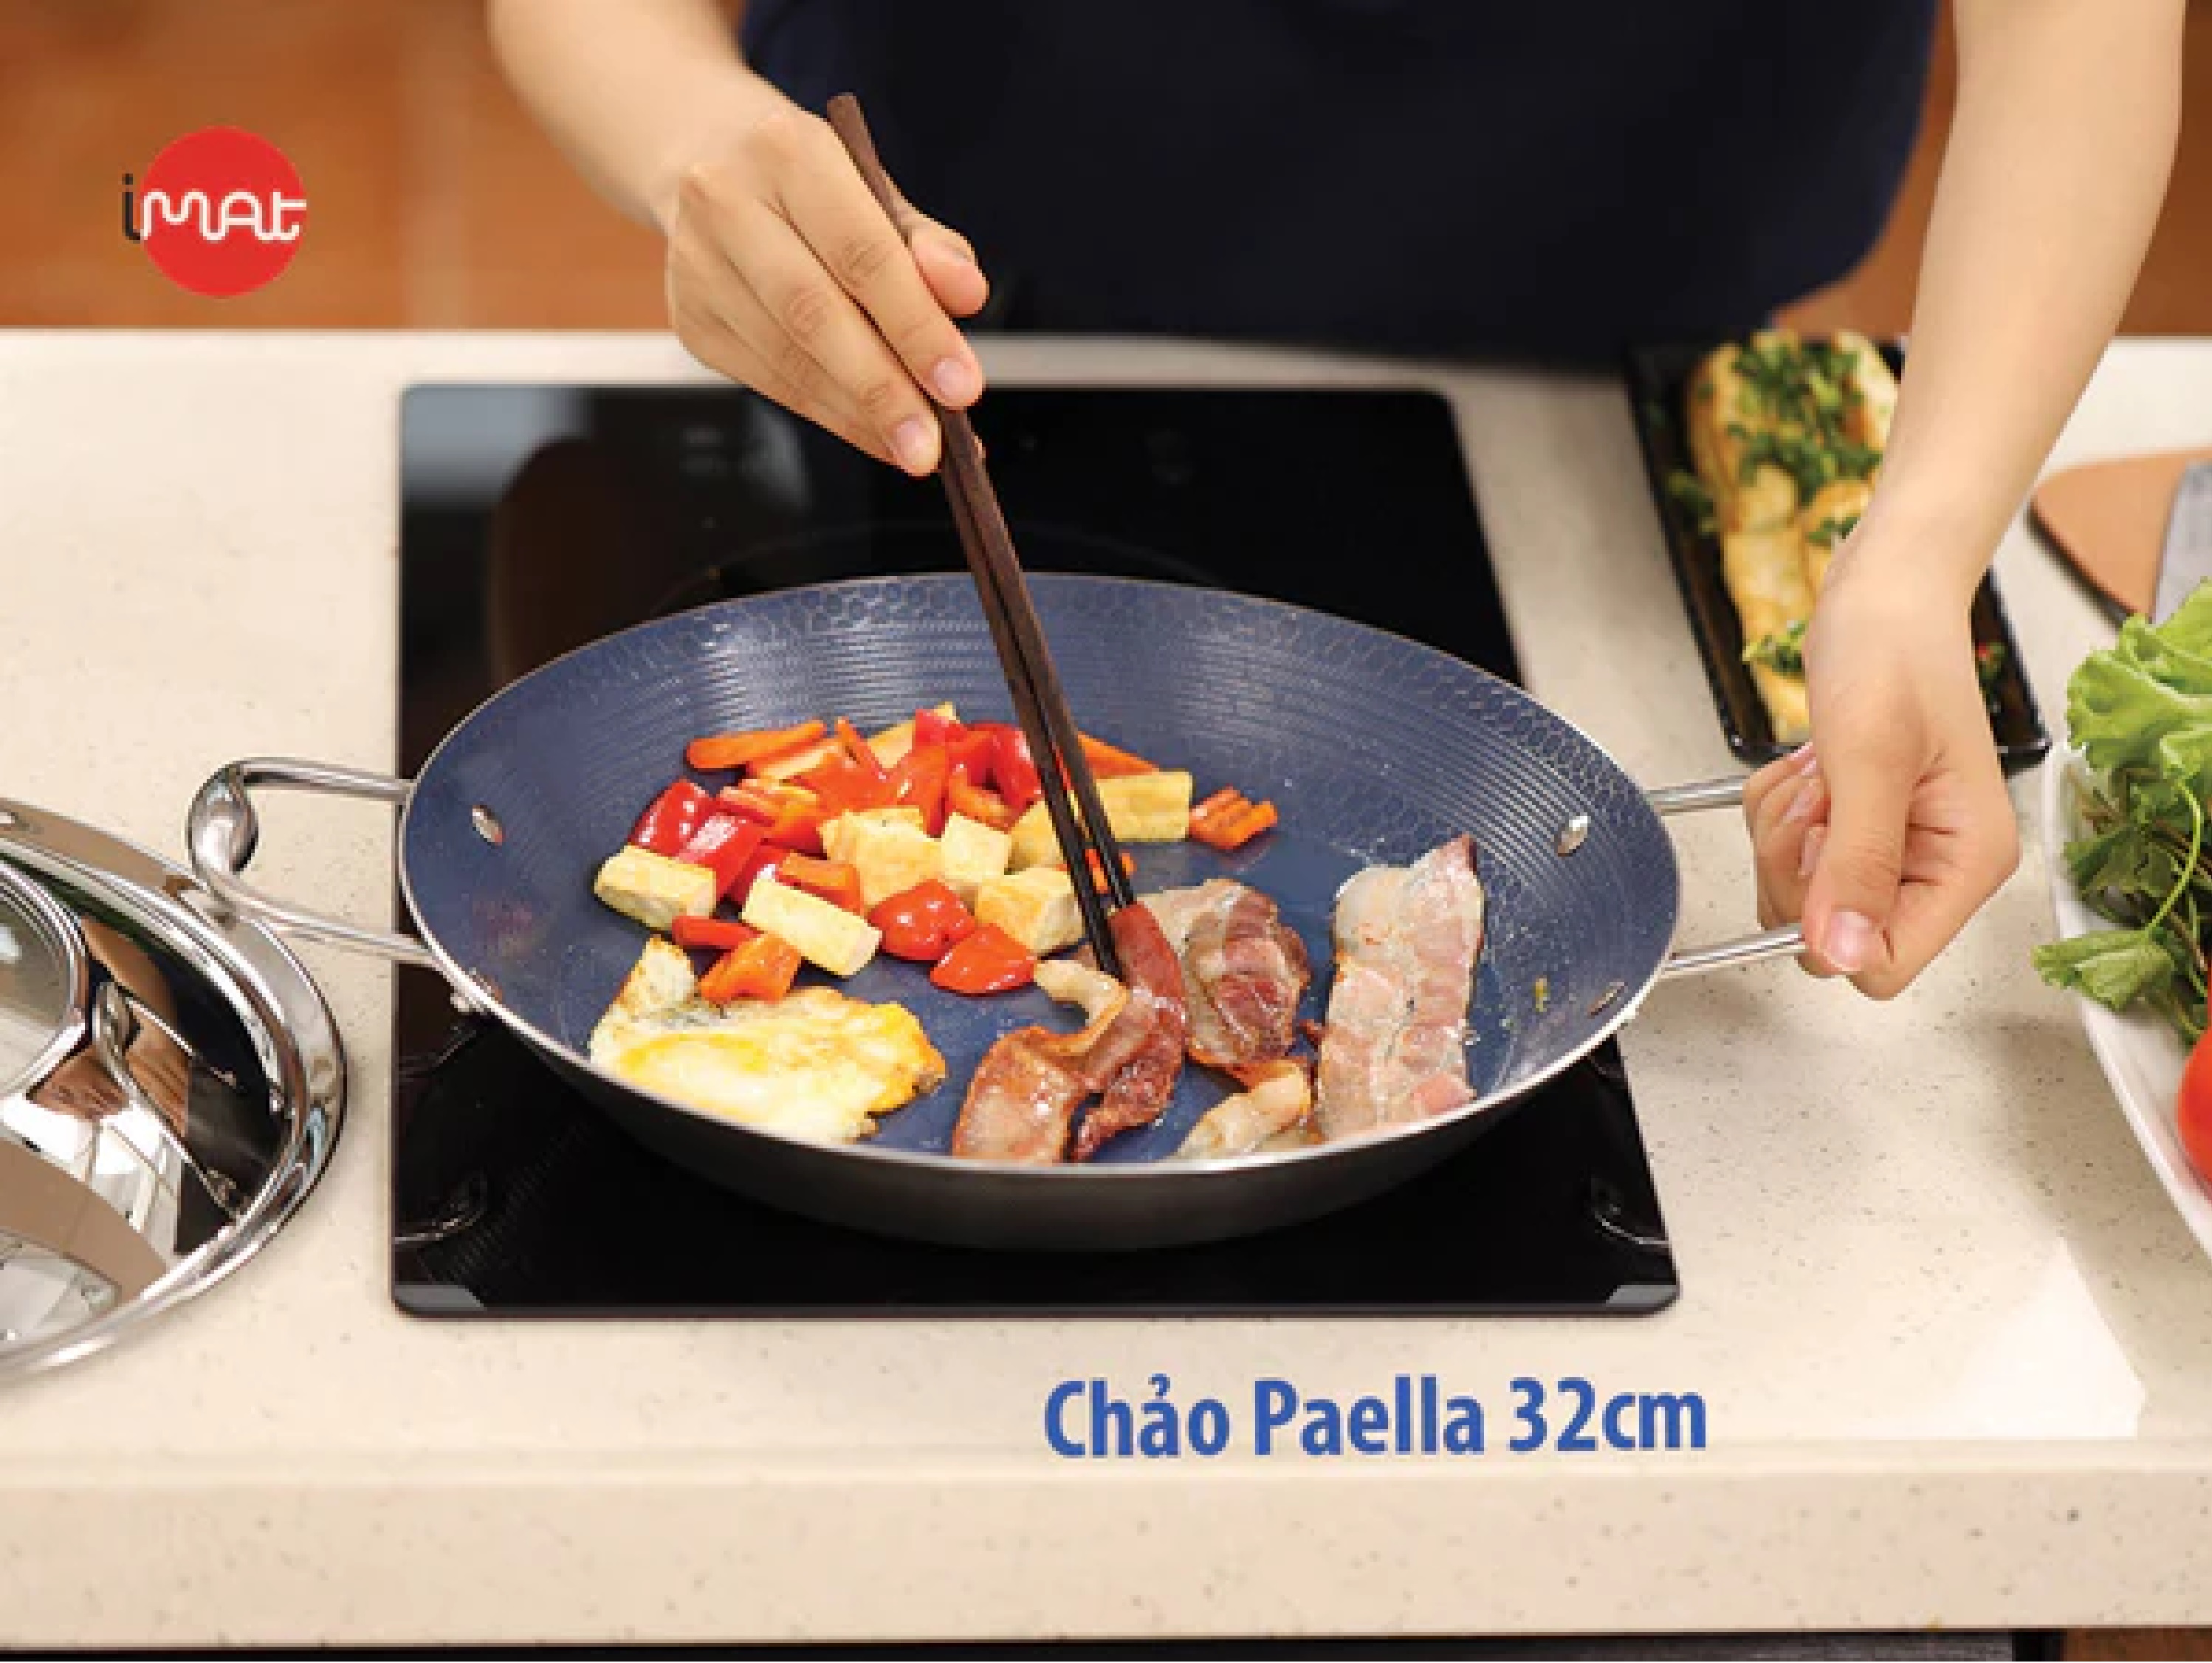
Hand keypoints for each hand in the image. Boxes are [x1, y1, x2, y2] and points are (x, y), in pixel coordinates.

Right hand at [658, 83, 989, 474]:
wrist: (703, 158)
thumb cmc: (810, 182)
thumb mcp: (877, 190)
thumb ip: (930, 246)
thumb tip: (966, 295)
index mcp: (788, 151)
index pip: (861, 253)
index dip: (915, 326)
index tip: (962, 386)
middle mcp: (727, 202)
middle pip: (813, 313)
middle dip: (882, 390)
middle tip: (932, 446)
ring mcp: (698, 266)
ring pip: (788, 359)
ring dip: (859, 415)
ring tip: (915, 447)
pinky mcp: (691, 321)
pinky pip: (770, 382)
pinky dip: (831, 414)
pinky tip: (873, 432)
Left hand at [1741, 540, 2019, 997]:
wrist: (1883, 591)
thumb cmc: (1893, 650)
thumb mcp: (1869, 758)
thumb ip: (1857, 862)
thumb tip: (1841, 953)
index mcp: (1966, 862)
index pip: (1883, 963)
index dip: (1828, 922)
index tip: (1820, 848)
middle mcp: (1934, 865)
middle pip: (1829, 934)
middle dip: (1798, 865)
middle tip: (1817, 797)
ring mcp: (1892, 846)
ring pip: (1798, 894)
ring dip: (1783, 831)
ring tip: (1815, 772)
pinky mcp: (1853, 823)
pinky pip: (1786, 852)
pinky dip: (1777, 809)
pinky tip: (1807, 766)